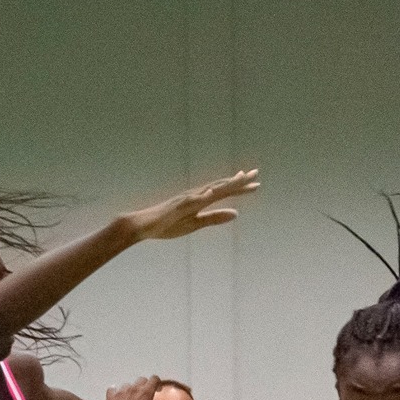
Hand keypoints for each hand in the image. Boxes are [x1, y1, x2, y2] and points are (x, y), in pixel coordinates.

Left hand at [105, 375, 160, 399]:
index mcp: (146, 392)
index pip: (154, 379)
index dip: (157, 383)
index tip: (157, 390)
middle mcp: (134, 388)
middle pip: (141, 379)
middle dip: (144, 386)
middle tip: (145, 395)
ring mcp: (122, 390)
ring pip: (128, 385)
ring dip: (131, 390)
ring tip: (131, 399)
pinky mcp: (111, 395)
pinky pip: (113, 389)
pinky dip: (116, 392)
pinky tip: (117, 397)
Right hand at [128, 169, 259, 241]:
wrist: (143, 226)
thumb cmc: (168, 224)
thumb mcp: (196, 223)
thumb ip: (215, 218)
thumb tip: (236, 213)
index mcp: (200, 200)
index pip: (224, 192)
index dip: (240, 188)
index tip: (256, 183)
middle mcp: (195, 195)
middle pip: (220, 186)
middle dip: (238, 181)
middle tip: (256, 173)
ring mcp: (185, 199)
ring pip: (208, 189)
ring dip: (224, 184)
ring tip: (240, 178)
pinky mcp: (175, 207)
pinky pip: (190, 201)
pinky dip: (202, 196)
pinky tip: (212, 193)